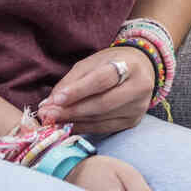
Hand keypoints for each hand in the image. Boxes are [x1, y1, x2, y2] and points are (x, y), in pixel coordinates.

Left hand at [36, 47, 152, 133]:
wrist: (142, 69)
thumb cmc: (112, 63)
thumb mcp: (92, 63)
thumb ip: (71, 81)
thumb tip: (50, 103)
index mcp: (129, 65)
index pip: (102, 80)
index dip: (78, 91)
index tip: (56, 100)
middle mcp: (138, 87)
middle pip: (102, 103)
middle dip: (72, 110)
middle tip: (48, 114)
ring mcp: (137, 107)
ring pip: (101, 119)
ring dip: (74, 121)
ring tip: (52, 120)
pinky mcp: (133, 121)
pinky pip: (103, 128)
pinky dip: (83, 128)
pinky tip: (67, 126)